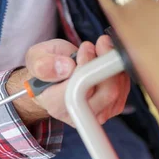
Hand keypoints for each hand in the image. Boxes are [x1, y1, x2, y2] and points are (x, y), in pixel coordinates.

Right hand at [7, 38, 129, 126]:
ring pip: (117, 92)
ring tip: (102, 48)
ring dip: (113, 65)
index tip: (86, 47)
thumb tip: (67, 67)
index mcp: (54, 102)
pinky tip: (107, 61)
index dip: (87, 67)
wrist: (50, 81)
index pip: (78, 90)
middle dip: (106, 63)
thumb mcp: (36, 58)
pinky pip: (123, 92)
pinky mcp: (109, 109)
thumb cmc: (44, 67)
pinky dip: (119, 72)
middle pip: (105, 93)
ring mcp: (94, 114)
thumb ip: (44, 63)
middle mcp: (75, 114)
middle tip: (99, 43)